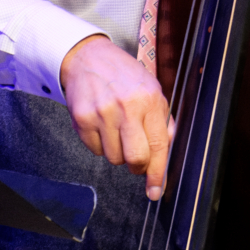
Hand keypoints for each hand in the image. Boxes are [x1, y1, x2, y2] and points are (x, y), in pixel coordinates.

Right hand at [59, 34, 174, 199]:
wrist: (89, 58)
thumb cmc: (125, 76)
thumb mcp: (153, 90)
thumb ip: (162, 120)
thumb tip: (167, 150)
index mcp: (150, 100)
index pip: (159, 145)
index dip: (157, 173)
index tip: (156, 191)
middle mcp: (127, 107)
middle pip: (135, 159)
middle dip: (138, 166)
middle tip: (137, 160)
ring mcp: (102, 114)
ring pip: (113, 158)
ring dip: (118, 152)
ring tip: (118, 130)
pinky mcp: (82, 119)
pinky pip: (94, 150)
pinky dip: (100, 145)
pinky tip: (103, 125)